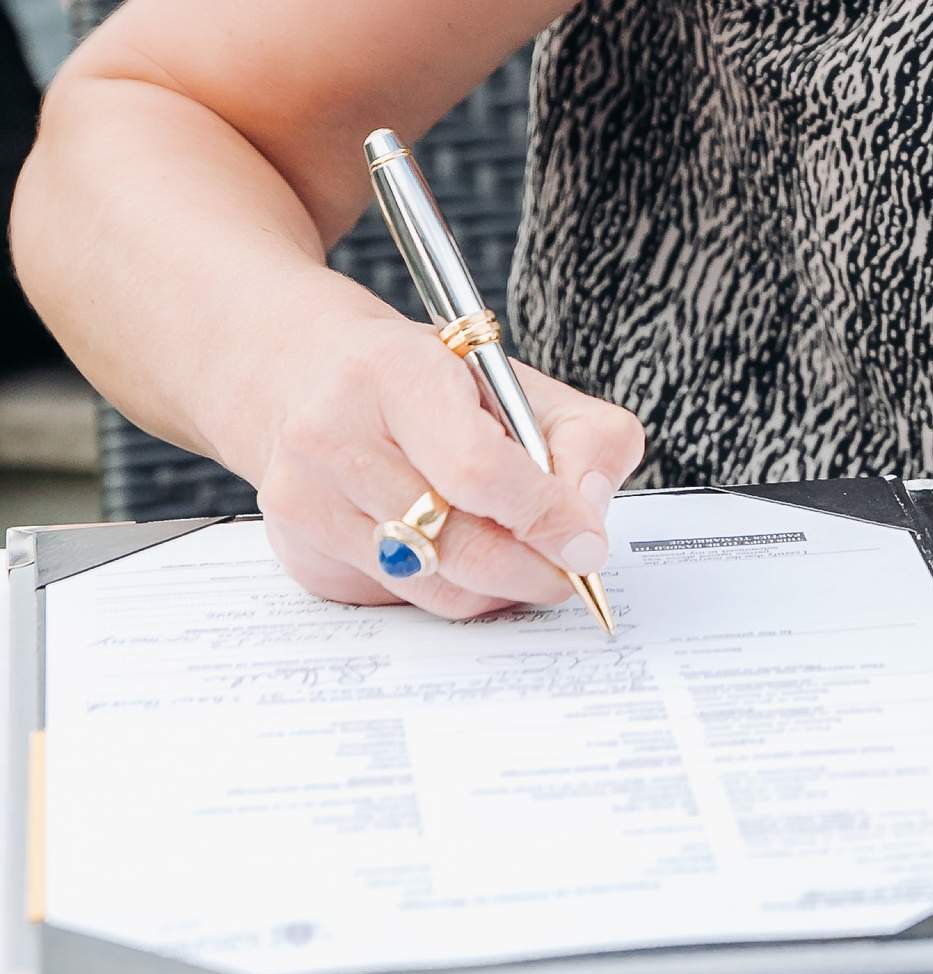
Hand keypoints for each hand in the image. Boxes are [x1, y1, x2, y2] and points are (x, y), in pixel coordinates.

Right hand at [253, 304, 645, 617]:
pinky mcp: (302, 555)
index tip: (586, 540)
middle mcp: (330, 438)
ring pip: (433, 587)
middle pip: (455, 544)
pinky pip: (402, 601)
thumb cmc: (420, 378)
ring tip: (523, 556)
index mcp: (390, 373)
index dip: (543, 515)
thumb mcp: (513, 379)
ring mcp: (305, 503)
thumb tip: (588, 516)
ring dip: (497, 586)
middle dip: (534, 569)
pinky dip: (451, 588)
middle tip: (572, 569)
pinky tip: (458, 550)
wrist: (306, 376)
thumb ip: (583, 434)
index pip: (477, 469)